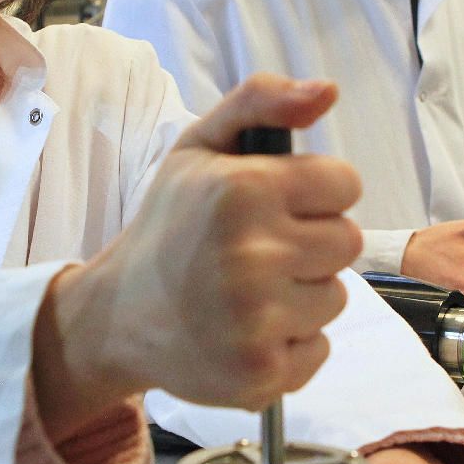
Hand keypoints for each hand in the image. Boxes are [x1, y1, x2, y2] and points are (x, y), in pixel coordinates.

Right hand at [34, 74, 362, 434]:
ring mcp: (257, 321)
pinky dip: (291, 343)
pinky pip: (320, 348)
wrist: (117, 317)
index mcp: (241, 191)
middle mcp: (251, 255)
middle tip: (256, 250)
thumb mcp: (200, 147)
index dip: (313, 192)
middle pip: (346, 241)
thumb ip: (262, 102)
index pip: (344, 183)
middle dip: (309, 242)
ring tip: (248, 293)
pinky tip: (247, 331)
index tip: (274, 204)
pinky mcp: (263, 373)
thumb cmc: (169, 226)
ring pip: (335, 297)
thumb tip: (327, 90)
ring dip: (301, 295)